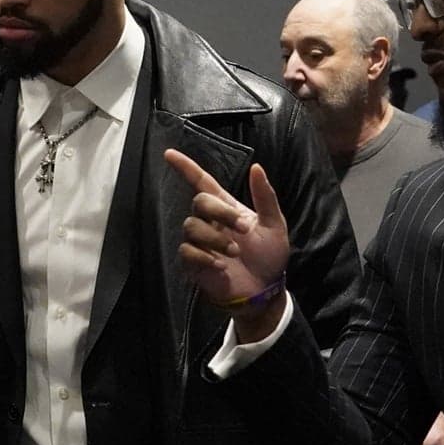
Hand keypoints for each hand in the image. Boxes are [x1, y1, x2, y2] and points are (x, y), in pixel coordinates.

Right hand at [164, 149, 289, 341]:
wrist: (265, 290)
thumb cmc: (269, 256)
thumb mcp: (274, 224)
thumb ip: (265, 197)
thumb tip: (256, 167)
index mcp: (226, 208)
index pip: (201, 182)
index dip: (185, 167)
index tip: (169, 154)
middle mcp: (210, 221)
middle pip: (199, 202)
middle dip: (220, 212)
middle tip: (243, 229)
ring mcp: (200, 241)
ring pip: (191, 226)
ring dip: (215, 238)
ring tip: (235, 253)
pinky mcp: (193, 262)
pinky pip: (187, 251)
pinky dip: (204, 257)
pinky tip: (221, 266)